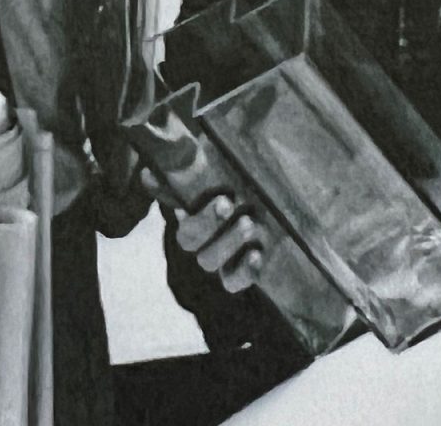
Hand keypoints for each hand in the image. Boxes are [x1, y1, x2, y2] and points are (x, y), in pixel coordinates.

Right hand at [140, 167, 268, 293]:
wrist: (287, 194)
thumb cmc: (252, 172)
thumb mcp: (227, 158)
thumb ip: (195, 159)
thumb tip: (152, 170)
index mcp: (192, 199)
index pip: (167, 196)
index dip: (164, 193)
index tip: (173, 184)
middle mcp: (202, 231)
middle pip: (187, 238)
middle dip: (204, 222)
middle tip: (226, 203)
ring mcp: (222, 253)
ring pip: (207, 261)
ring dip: (226, 242)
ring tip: (248, 222)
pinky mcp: (243, 269)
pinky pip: (233, 282)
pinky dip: (243, 271)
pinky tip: (256, 254)